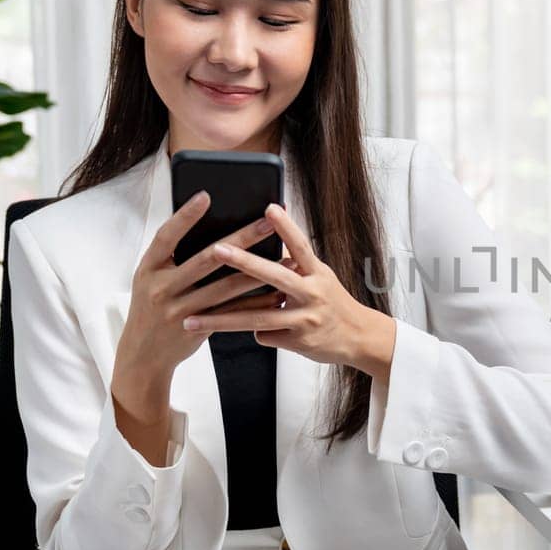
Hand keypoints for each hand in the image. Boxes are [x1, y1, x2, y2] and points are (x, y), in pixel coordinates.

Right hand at [112, 190, 284, 407]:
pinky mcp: (197, 328)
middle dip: (242, 239)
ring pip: (225, 287)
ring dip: (258, 272)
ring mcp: (179, 309)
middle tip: (268, 223)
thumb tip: (213, 228)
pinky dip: (255, 302)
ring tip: (285, 259)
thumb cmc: (152, 306)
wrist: (142, 354)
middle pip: (207, 258)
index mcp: (149, 268)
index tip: (206, 196)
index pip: (167, 236)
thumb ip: (175, 257)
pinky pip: (233, 313)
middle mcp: (161, 287)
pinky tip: (276, 294)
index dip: (185, 216)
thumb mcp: (153, 278)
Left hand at [183, 203, 396, 378]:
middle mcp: (312, 293)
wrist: (359, 337)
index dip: (285, 226)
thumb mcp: (321, 278)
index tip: (269, 208)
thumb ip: (297, 264)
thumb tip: (271, 242)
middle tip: (217, 250)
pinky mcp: (299, 341)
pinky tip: (263, 332)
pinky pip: (265, 336)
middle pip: (274, 276)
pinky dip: (257, 332)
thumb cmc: (334, 303)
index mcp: (318, 273)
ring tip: (191, 319)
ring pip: (257, 318)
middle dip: (243, 262)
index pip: (300, 245)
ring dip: (221, 319)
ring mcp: (305, 319)